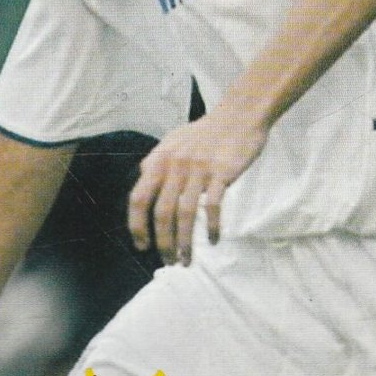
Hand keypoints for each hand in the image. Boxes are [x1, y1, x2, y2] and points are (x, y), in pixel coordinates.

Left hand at [127, 101, 266, 263]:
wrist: (239, 114)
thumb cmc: (206, 131)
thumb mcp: (174, 139)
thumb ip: (157, 159)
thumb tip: (143, 175)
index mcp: (159, 160)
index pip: (139, 198)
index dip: (137, 225)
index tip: (142, 245)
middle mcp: (175, 166)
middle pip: (162, 213)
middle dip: (162, 242)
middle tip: (168, 261)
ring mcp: (198, 170)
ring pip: (185, 214)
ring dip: (184, 242)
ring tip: (186, 259)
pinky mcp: (221, 173)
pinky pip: (212, 206)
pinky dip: (210, 227)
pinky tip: (212, 240)